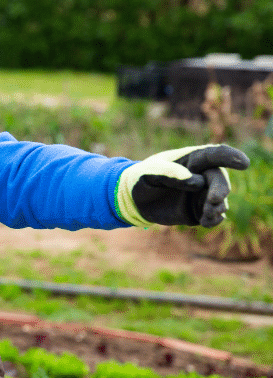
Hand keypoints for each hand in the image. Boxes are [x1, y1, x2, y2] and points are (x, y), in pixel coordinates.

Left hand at [116, 144, 249, 227]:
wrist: (134, 199)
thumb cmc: (142, 178)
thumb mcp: (149, 173)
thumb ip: (169, 173)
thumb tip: (196, 181)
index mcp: (191, 159)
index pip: (214, 155)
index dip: (230, 157)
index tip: (243, 162)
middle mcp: (202, 175)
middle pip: (219, 179)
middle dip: (221, 189)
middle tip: (214, 200)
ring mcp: (202, 194)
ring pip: (219, 200)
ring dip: (217, 207)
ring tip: (207, 213)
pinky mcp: (199, 211)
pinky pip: (213, 216)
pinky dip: (213, 219)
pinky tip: (205, 222)